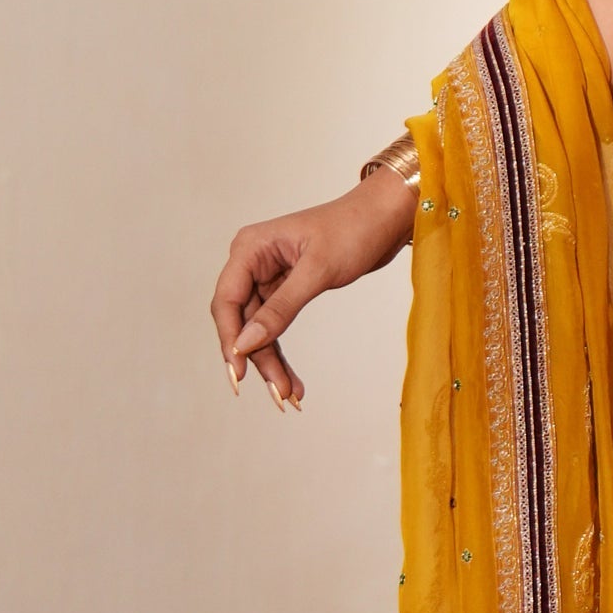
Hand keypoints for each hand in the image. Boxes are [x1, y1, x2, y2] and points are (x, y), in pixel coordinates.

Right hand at [209, 172, 415, 408]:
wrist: (386, 217)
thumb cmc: (354, 229)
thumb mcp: (318, 270)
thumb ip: (281, 308)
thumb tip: (247, 343)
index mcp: (250, 248)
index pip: (227, 301)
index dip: (230, 339)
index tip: (239, 373)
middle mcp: (253, 262)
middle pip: (241, 320)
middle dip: (258, 358)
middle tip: (280, 394)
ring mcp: (268, 276)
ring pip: (258, 329)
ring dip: (271, 362)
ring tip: (290, 395)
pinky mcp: (286, 288)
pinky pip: (275, 325)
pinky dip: (282, 351)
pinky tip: (292, 379)